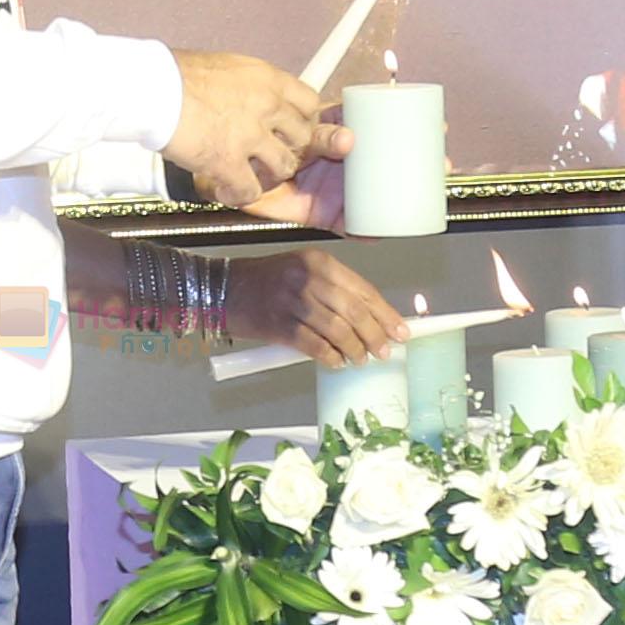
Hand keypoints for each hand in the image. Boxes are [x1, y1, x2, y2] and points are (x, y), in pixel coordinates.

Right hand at [162, 51, 333, 213]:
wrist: (152, 88)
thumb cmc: (177, 74)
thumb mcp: (227, 66)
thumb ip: (250, 85)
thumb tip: (252, 96)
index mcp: (268, 79)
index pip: (310, 104)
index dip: (302, 121)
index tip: (290, 129)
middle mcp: (267, 106)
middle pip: (304, 138)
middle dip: (290, 150)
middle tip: (270, 154)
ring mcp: (250, 136)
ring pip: (285, 167)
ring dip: (268, 174)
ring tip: (250, 173)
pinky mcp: (228, 162)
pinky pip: (250, 190)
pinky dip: (239, 194)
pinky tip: (226, 188)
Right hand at [226, 250, 402, 363]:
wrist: (224, 288)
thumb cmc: (266, 282)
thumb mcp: (303, 271)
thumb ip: (334, 290)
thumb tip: (370, 320)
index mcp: (319, 262)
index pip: (363, 290)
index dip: (385, 314)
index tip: (400, 331)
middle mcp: (308, 278)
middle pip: (354, 311)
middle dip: (374, 335)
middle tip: (383, 351)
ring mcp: (293, 301)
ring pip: (337, 330)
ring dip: (354, 349)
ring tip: (360, 359)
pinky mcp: (279, 325)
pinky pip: (314, 345)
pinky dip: (329, 357)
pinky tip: (336, 362)